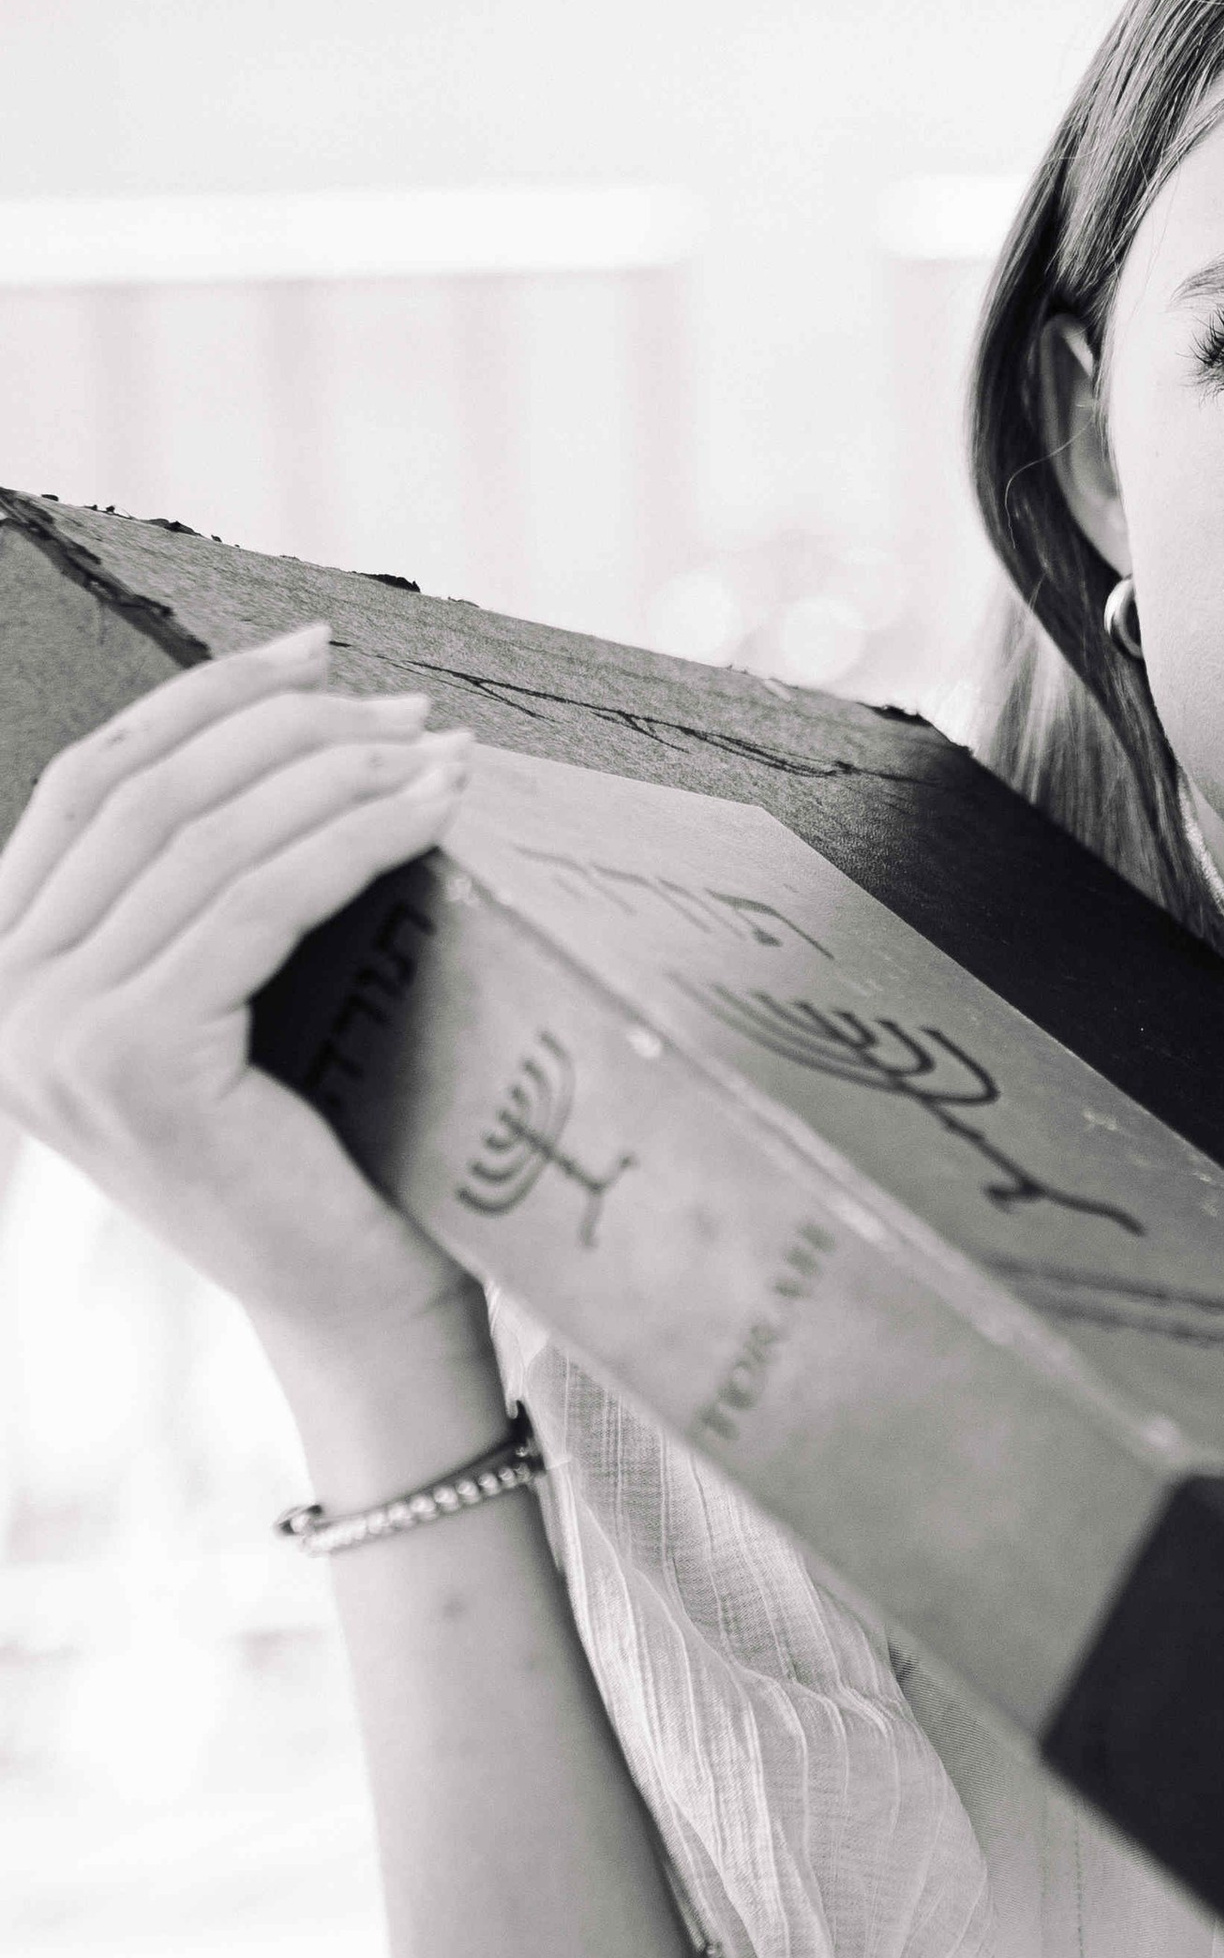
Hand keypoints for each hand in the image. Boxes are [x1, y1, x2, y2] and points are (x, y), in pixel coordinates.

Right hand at [0, 625, 479, 1355]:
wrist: (357, 1307)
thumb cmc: (327, 1148)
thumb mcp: (242, 993)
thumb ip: (213, 887)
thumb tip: (299, 719)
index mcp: (8, 971)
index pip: (92, 785)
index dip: (200, 700)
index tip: (314, 650)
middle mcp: (1, 1002)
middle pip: (148, 796)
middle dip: (289, 727)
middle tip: (411, 707)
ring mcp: (50, 1037)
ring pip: (208, 841)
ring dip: (339, 773)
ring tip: (445, 752)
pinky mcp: (130, 1061)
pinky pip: (260, 904)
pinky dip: (357, 838)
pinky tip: (436, 810)